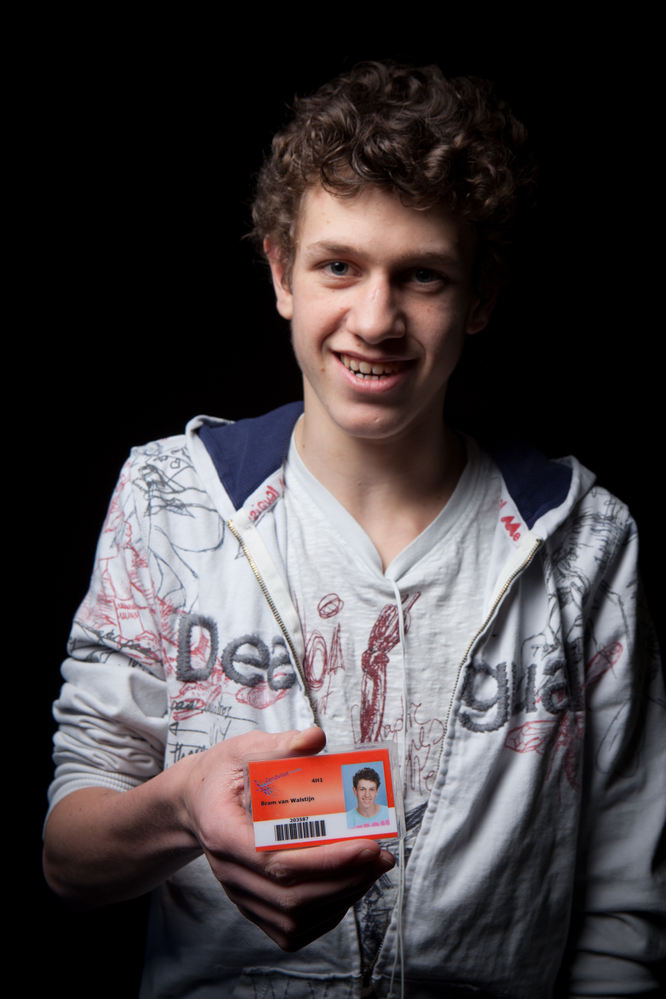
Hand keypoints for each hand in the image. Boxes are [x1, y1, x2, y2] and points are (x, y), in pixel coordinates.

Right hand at [179, 726, 395, 950]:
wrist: (197, 802)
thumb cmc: (224, 776)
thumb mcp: (245, 749)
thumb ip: (281, 744)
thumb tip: (315, 738)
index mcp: (222, 831)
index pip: (274, 860)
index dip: (323, 859)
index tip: (364, 844)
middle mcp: (229, 872)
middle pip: (290, 896)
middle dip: (344, 879)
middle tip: (380, 855)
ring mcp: (240, 894)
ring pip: (293, 919)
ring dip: (340, 898)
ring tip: (372, 868)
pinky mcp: (253, 906)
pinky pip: (291, 928)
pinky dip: (326, 913)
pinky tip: (349, 885)